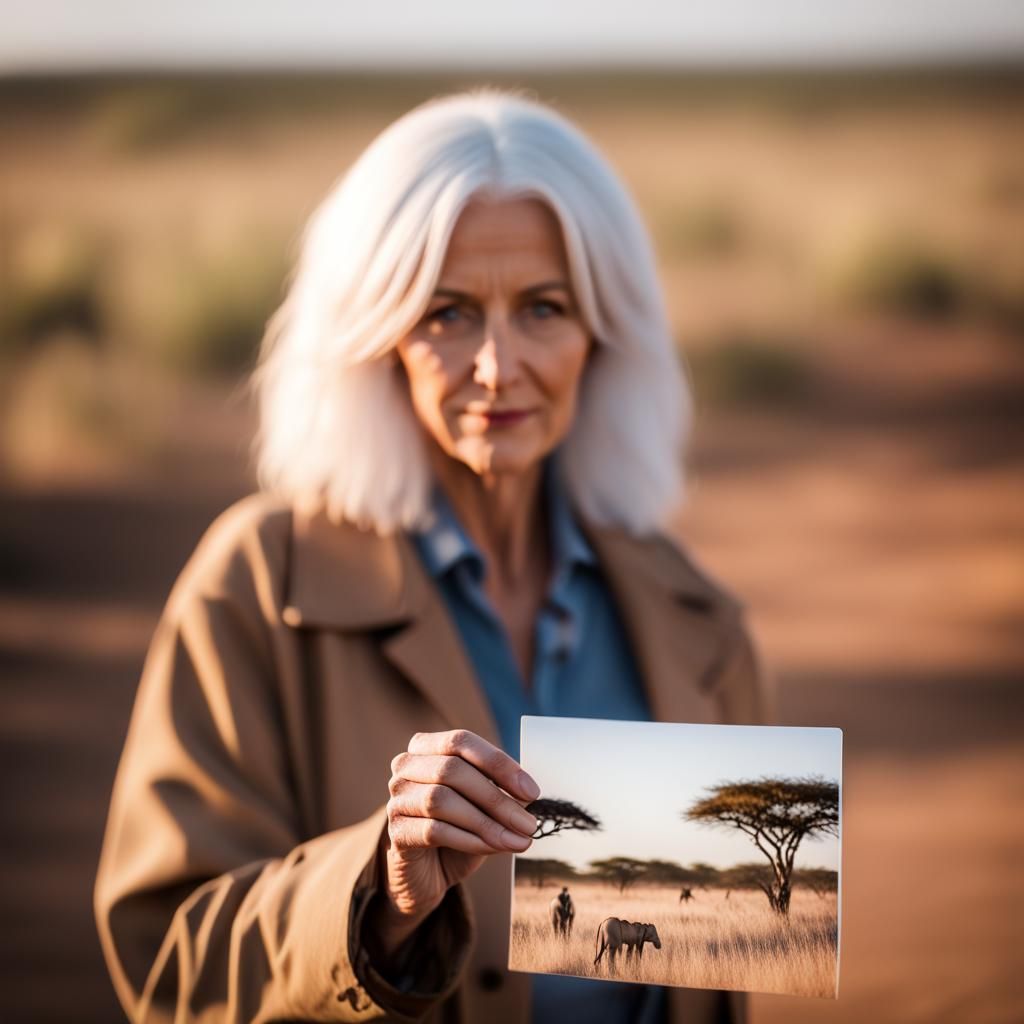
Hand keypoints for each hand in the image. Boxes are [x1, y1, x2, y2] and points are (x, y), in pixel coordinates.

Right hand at [367, 729, 539, 959]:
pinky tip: (492, 848)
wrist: (430, 872)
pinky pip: (434, 830)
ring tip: (517, 841)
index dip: (498, 763)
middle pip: (452, 770)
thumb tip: (527, 791)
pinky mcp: (396, 832)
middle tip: (529, 824)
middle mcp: (406, 767)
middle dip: (497, 798)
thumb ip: (502, 790)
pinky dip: (470, 839)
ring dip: (486, 822)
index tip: (532, 791)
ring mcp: (397, 798)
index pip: (461, 741)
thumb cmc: (460, 827)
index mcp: (427, 747)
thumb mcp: (484, 804)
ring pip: (441, 800)